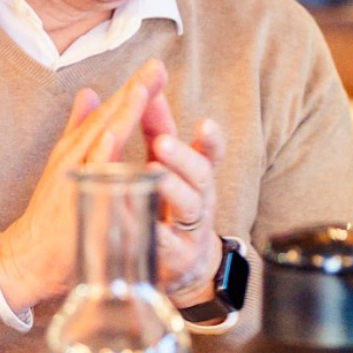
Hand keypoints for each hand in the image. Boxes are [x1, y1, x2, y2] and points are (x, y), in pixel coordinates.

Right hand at [0, 59, 166, 312]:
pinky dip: (101, 159)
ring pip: (101, 143)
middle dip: (132, 93)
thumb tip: (89, 92)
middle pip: (107, 120)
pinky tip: (114, 140)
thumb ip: (78, 128)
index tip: (155, 68)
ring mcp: (74, 180)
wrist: (29, 256)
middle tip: (155, 68)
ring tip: (140, 91)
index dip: (132, 90)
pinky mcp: (75, 204)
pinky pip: (91, 180)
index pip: (109, 114)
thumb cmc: (52, 211)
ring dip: (120, 116)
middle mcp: (75, 159)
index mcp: (77, 149)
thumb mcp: (65, 163)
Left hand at [148, 110, 226, 307]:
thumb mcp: (168, 164)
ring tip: (153, 173)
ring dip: (171, 190)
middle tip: (161, 143)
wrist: (182, 265)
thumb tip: (147, 87)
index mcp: (196, 175)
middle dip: (182, 158)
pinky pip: (165, 244)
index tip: (205, 124)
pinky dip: (154, 232)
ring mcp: (189, 229)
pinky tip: (143, 221)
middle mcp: (199, 199)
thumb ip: (158, 128)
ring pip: (187, 208)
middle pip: (200, 177)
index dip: (210, 140)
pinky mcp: (174, 256)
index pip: (209, 154)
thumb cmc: (170, 203)